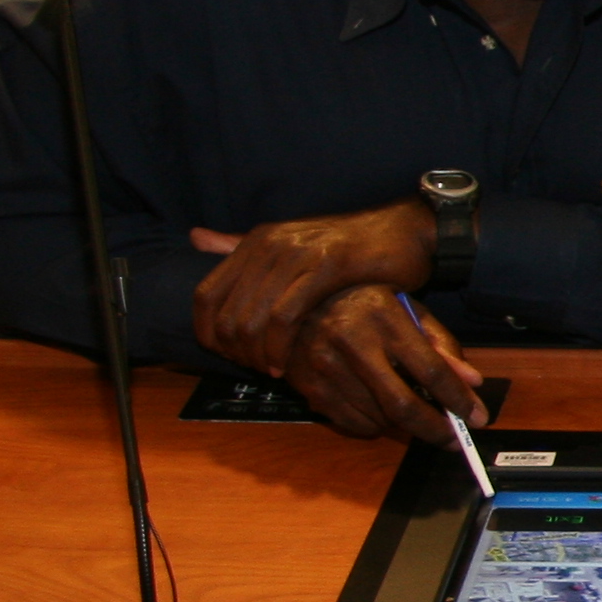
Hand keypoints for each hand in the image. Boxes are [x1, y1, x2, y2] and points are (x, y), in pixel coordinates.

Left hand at [189, 200, 433, 376]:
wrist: (406, 231)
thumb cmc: (350, 248)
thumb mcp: (291, 243)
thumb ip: (241, 245)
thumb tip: (195, 237)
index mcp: (256, 241)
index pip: (206, 295)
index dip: (207, 333)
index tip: (228, 356)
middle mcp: (270, 244)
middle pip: (226, 313)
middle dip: (234, 351)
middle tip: (254, 368)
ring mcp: (297, 254)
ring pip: (251, 318)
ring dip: (255, 355)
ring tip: (270, 370)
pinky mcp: (325, 268)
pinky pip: (284, 316)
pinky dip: (277, 348)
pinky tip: (285, 364)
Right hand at [277, 283, 486, 442]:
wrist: (299, 302)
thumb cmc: (364, 304)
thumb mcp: (408, 310)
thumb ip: (441, 345)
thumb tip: (472, 382)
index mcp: (384, 317)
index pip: (430, 369)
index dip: (458, 399)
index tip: (477, 417)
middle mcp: (353, 342)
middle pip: (403, 405)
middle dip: (435, 429)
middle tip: (454, 439)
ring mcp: (327, 368)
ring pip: (380, 419)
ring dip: (405, 425)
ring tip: (412, 410)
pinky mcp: (312, 389)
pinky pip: (355, 424)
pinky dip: (376, 425)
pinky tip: (379, 406)